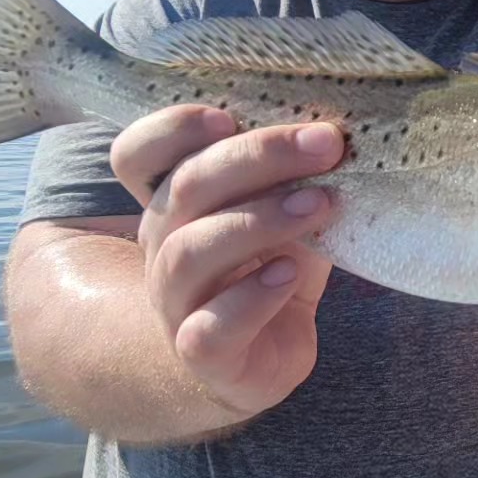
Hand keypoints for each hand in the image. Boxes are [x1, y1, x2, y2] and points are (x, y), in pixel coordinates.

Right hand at [110, 106, 341, 421]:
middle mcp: (162, 246)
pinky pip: (211, 325)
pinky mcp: (202, 353)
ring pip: (192, 252)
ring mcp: (174, 302)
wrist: (264, 361)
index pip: (137, 155)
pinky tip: (290, 274)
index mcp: (174, 203)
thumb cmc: (274, 272)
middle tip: (323, 145)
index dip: (172, 129)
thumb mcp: (288, 216)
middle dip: (256, 158)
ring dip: (259, 221)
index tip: (228, 117)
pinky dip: (252, 297)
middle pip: (184, 189)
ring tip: (318, 205)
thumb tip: (340, 135)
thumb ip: (301, 179)